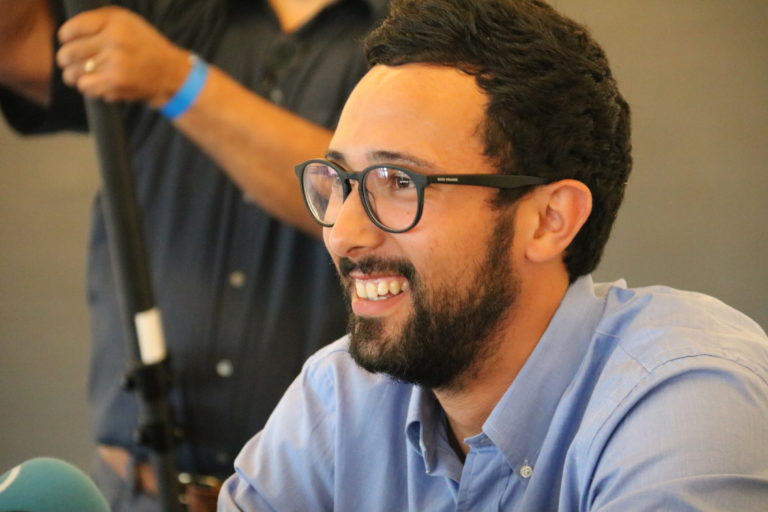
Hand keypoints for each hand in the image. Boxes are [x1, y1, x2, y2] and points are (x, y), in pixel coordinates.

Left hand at [56, 6, 189, 106]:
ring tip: (82, 74)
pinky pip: (85, 87)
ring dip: (74, 75)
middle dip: (66, 59)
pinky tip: (96, 83)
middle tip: (70, 62)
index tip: (68, 42)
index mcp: (114, 21)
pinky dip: (87, 87)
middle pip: (69, 52)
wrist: (170, 73)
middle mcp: (114, 40)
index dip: (65, 37)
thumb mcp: (127, 22)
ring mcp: (115, 63)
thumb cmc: (145, 46)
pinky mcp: (116, 83)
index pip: (71, 29)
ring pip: (73, 73)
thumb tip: (66, 35)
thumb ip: (98, 22)